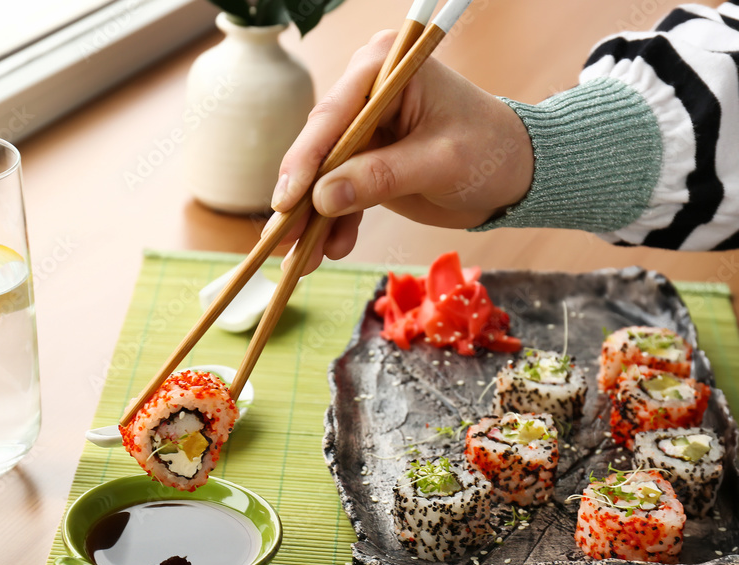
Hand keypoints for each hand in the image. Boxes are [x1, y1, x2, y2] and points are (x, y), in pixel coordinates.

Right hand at [265, 30, 533, 273]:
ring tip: (301, 260)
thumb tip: (322, 198)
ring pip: (322, 178)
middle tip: (281, 238)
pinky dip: (333, 225)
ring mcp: (363, 130)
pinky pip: (339, 195)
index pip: (333, 117)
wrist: (517, 173)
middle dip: (300, 198)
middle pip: (318, 149)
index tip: (286, 200)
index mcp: (385, 70)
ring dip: (312, 220)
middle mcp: (366, 94)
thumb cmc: (489, 152)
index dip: (305, 161)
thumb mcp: (439, 164)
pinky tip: (330, 251)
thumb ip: (380, 178)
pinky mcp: (366, 162)